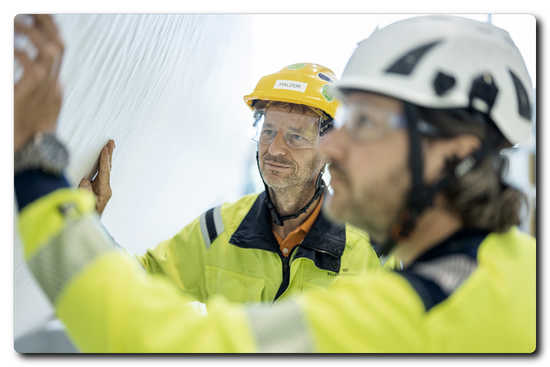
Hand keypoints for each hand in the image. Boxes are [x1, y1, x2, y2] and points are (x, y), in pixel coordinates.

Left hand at [14, 15, 63, 151]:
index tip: (39, 15)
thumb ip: (43, 90)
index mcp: (54, 86)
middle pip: (58, 44)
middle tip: (31, 11)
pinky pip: (30, 64)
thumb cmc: (29, 133)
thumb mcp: (38, 108)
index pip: (58, 49)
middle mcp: (53, 84)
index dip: (50, 29)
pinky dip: (19, 51)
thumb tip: (43, 73)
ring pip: (50, 50)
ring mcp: (45, 88)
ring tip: (15, 24)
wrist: (30, 154)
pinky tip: (9, 46)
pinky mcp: (31, 93)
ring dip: (31, 33)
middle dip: (46, 23)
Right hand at [79, 140, 114, 215]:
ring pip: (105, 170)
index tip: (105, 149)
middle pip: (107, 168)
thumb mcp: (83, 202)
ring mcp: (103, 189)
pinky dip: (102, 164)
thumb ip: (85, 190)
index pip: (104, 172)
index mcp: (103, 191)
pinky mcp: (99, 189)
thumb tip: (86, 180)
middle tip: (111, 142)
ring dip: (106, 158)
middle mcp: (106, 189)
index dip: (104, 160)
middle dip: (109, 155)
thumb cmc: (85, 214)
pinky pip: (101, 173)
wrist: (89, 224)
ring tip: (109, 146)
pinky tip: (103, 159)